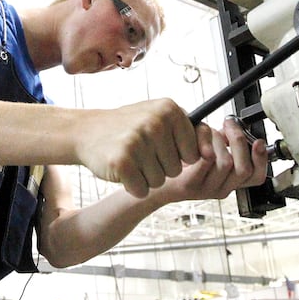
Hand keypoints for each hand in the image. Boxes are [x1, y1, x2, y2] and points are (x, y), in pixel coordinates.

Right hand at [75, 98, 205, 197]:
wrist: (87, 131)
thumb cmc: (128, 127)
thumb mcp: (160, 118)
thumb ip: (190, 133)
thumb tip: (211, 155)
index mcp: (169, 109)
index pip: (193, 152)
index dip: (176, 155)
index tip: (159, 145)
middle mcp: (155, 122)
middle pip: (176, 169)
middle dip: (160, 167)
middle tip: (141, 152)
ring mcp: (137, 141)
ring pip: (160, 181)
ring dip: (146, 177)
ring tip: (132, 159)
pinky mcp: (121, 162)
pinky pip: (142, 190)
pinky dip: (133, 186)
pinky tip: (123, 169)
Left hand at [161, 117, 268, 201]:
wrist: (154, 180)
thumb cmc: (181, 160)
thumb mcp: (209, 153)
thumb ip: (225, 145)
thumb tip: (237, 128)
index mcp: (230, 182)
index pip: (256, 176)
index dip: (261, 159)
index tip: (258, 141)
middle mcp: (221, 189)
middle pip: (243, 168)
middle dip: (239, 141)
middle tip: (230, 125)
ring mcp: (206, 189)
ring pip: (225, 162)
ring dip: (218, 141)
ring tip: (207, 133)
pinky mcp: (190, 185)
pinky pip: (207, 160)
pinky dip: (205, 144)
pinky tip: (196, 139)